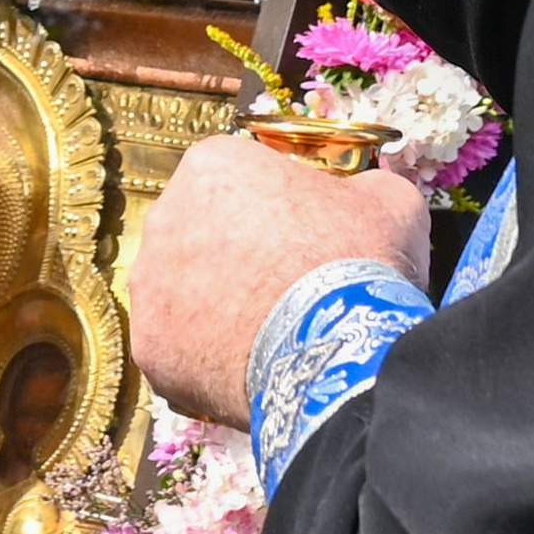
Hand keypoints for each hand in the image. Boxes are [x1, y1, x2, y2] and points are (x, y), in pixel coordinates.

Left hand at [124, 131, 428, 424]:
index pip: (237, 179)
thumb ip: (358, 188)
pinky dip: (204, 358)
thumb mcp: (386, 198)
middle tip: (281, 289)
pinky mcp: (148, 347)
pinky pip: (176, 347)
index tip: (302, 238)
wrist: (337, 351)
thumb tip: (359, 198)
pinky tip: (246, 368)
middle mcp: (165, 215)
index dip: (272, 209)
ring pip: (182, 292)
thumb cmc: (359, 260)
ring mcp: (149, 285)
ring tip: (265, 335)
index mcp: (213, 164)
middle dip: (233, 256)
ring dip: (214, 307)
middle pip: (199, 232)